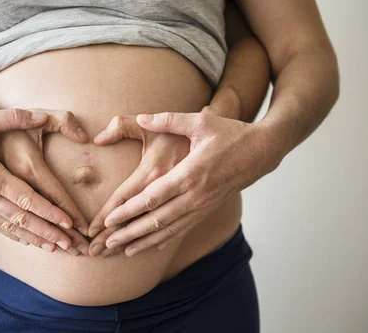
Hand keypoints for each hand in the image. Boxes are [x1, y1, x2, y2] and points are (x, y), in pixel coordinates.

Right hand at [0, 109, 91, 254]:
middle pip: (22, 219)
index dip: (49, 212)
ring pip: (10, 227)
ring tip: (56, 248)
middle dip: (48, 232)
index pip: (26, 199)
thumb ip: (16, 116)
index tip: (69, 222)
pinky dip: (15, 236)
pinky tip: (30, 242)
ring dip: (34, 238)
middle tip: (70, 244)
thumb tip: (42, 115)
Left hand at [92, 112, 278, 256]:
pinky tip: (148, 247)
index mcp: (188, 174)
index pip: (152, 198)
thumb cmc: (229, 133)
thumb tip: (141, 117)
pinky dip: (163, 240)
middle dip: (128, 232)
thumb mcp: (200, 121)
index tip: (108, 221)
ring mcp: (202, 205)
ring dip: (143, 241)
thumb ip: (168, 120)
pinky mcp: (207, 209)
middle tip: (105, 243)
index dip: (128, 211)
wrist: (262, 151)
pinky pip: (181, 229)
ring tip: (121, 250)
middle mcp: (194, 195)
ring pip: (168, 229)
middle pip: (155, 220)